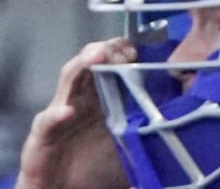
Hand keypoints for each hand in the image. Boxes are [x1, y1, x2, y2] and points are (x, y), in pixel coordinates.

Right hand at [16, 39, 133, 188]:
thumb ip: (147, 136)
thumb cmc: (93, 169)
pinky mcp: (41, 138)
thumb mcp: (127, 149)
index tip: (135, 51)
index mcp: (98, 97)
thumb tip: (178, 132)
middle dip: (104, 50)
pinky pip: (46, 122)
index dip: (120, 51)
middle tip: (120, 50)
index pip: (108, 63)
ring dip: (81, 65)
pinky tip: (67, 112)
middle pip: (88, 62)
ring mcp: (59, 114)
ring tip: (96, 58)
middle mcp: (79, 98)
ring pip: (68, 79)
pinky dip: (55, 115)